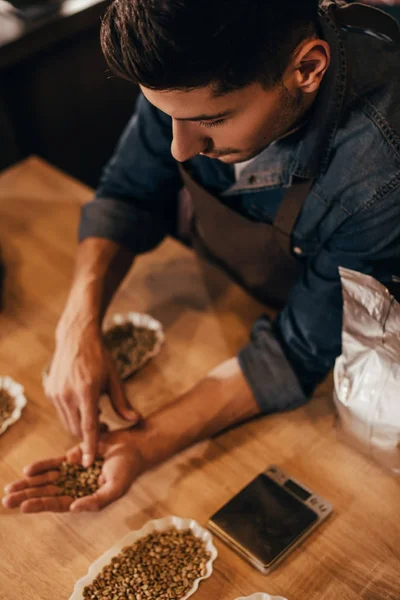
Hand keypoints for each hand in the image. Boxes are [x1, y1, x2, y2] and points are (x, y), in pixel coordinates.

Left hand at [2, 430, 142, 512]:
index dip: (41, 505)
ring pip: (46, 480)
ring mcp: (73, 472)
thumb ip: (96, 501)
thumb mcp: (115, 488)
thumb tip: (73, 509)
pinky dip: (41, 467)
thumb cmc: (127, 470)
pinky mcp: (73, 456)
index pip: (58, 504)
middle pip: (47, 493)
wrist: (133, 447)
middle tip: (7, 501)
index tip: (23, 507)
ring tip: (9, 490)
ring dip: (28, 484)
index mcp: (84, 498)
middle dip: (27, 496)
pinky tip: (27, 470)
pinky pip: (53, 463)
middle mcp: (75, 487)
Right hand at [45, 313, 139, 466]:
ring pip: (68, 422)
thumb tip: (137, 420)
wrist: (77, 338)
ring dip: (81, 426)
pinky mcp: (50, 391)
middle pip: (77, 429)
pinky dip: (72, 415)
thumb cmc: (100, 357)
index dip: (89, 447)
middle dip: (89, 435)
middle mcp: (68, 394)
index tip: (89, 463)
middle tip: (104, 430)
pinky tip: (84, 406)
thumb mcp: (115, 378)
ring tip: (95, 416)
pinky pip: (62, 412)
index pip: (88, 427)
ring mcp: (56, 393)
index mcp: (86, 392)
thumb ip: (123, 403)